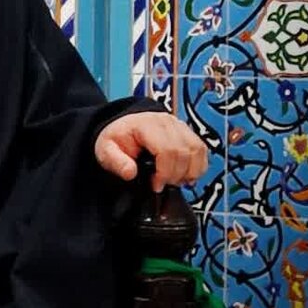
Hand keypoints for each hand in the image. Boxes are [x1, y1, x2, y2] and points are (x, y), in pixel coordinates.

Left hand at [94, 111, 208, 191]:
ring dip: (190, 171)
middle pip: (185, 152)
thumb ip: (116, 162)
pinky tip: (184, 175)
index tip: (156, 185)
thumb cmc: (118, 138)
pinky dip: (198, 166)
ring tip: (174, 181)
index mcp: (146, 124)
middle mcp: (167, 122)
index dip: (165, 172)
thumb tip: (130, 173)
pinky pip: (202, 150)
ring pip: (197, 150)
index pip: (167, 149)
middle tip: (163, 184)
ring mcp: (180, 126)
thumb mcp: (106, 150)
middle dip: (176, 175)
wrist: (124, 127)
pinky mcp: (188, 132)